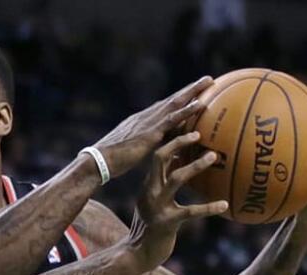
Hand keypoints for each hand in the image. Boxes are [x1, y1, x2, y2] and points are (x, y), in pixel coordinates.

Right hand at [90, 76, 214, 178]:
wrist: (98, 162)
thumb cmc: (110, 161)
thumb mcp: (130, 151)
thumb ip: (142, 146)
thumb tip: (150, 150)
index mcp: (141, 122)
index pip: (164, 107)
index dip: (179, 99)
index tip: (193, 92)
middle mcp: (146, 117)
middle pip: (172, 100)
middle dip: (189, 89)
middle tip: (208, 80)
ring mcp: (148, 123)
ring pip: (175, 103)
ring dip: (192, 92)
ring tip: (208, 82)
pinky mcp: (150, 133)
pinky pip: (172, 119)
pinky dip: (187, 110)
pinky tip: (200, 104)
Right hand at [126, 131, 228, 272]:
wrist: (136, 255)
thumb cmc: (151, 228)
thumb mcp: (154, 202)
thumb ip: (164, 182)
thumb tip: (178, 160)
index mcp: (147, 184)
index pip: (156, 155)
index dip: (171, 139)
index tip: (189, 125)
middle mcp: (149, 191)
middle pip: (160, 158)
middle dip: (178, 143)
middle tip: (199, 133)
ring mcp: (157, 206)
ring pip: (176, 178)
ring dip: (195, 165)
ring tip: (214, 156)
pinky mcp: (166, 222)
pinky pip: (191, 211)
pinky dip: (208, 207)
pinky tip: (224, 204)